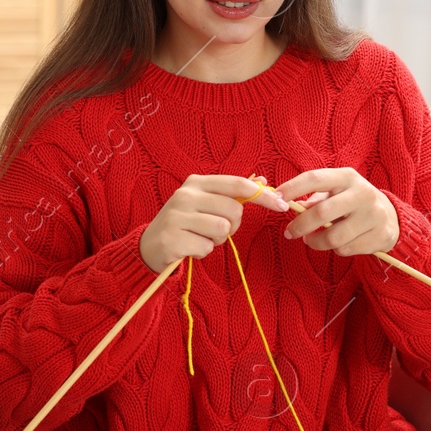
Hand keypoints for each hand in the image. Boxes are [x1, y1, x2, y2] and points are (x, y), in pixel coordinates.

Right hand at [139, 174, 290, 271]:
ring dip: (217, 240)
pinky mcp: (172, 239)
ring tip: (200, 238)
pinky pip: (207, 247)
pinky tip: (189, 248)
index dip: (263, 194)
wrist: (149, 245)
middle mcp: (185, 195)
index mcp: (196, 182)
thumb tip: (263, 179)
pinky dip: (203, 252)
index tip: (281, 205)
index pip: (237, 184)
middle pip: (234, 210)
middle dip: (232, 225)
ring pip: (222, 230)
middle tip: (216, 229)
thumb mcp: (204, 202)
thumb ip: (231, 192)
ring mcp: (177, 216)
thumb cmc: (184, 223)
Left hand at [274, 168, 398, 256]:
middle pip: (321, 212)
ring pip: (332, 237)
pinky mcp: (380, 235)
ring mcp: (374, 215)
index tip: (275, 199)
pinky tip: (339, 243)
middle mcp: (362, 193)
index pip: (315, 178)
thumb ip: (314, 198)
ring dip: (316, 242)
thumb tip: (291, 206)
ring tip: (313, 240)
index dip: (292, 188)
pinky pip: (345, 249)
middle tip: (289, 233)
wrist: (391, 216)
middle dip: (300, 225)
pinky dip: (335, 250)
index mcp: (347, 177)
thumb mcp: (336, 192)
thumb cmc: (352, 202)